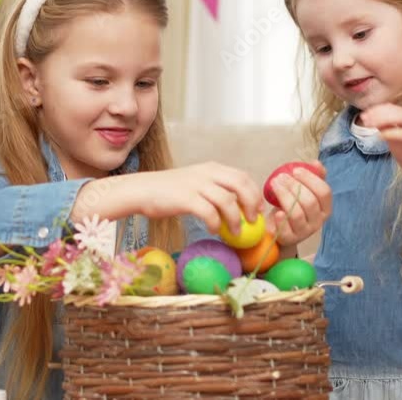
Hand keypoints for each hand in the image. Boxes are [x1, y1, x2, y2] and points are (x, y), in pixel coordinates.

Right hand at [131, 162, 262, 234]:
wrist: (142, 190)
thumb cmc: (169, 191)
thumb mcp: (196, 182)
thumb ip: (215, 189)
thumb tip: (236, 206)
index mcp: (212, 168)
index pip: (243, 176)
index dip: (254, 193)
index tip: (258, 209)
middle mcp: (207, 173)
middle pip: (240, 185)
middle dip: (251, 204)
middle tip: (252, 220)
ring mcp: (196, 185)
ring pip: (227, 201)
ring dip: (235, 219)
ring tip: (235, 232)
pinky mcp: (186, 198)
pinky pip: (209, 213)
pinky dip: (216, 224)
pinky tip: (213, 230)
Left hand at [267, 160, 331, 246]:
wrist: (279, 228)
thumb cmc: (293, 206)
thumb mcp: (304, 190)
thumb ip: (313, 176)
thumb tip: (316, 163)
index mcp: (325, 208)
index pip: (324, 192)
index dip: (310, 179)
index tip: (295, 170)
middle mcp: (318, 221)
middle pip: (309, 202)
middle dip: (293, 186)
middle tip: (280, 177)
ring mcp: (304, 231)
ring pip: (296, 213)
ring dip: (284, 196)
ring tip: (274, 185)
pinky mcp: (290, 239)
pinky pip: (286, 229)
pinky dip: (281, 219)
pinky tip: (276, 211)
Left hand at [358, 103, 401, 185]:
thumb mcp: (392, 137)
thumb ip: (385, 126)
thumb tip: (371, 116)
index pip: (393, 108)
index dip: (377, 109)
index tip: (364, 115)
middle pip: (396, 111)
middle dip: (378, 113)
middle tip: (364, 119)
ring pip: (401, 118)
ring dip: (382, 120)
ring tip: (369, 125)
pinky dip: (390, 133)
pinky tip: (379, 136)